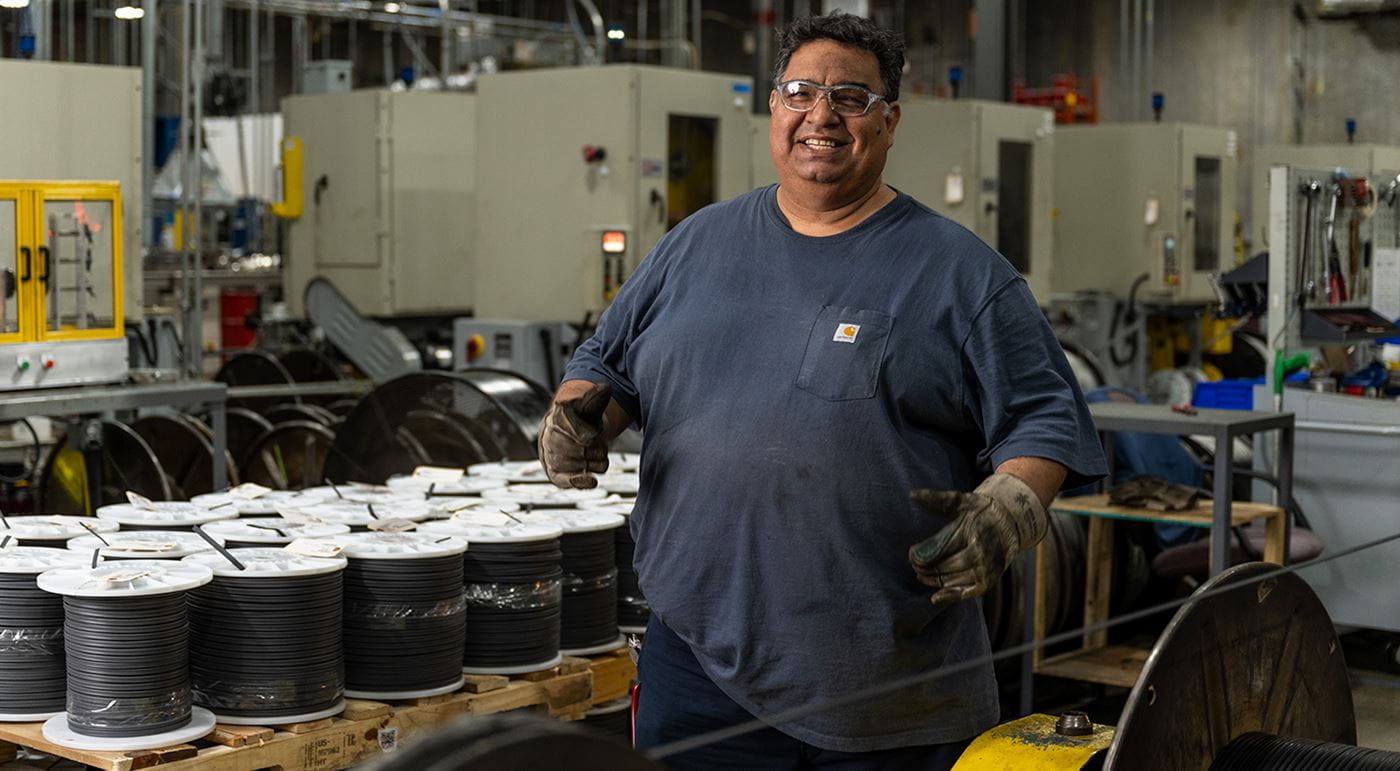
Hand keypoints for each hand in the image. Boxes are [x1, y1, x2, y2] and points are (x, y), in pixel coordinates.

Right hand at [538, 381, 611, 488]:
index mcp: (555, 420)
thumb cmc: (578, 419)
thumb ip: (595, 398)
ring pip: (580, 465)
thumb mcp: (586, 406)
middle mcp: (550, 441)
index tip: (591, 437)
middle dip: (594, 448)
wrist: (569, 436)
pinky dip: (581, 482)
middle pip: (578, 450)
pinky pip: (568, 482)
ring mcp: (553, 460)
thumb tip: (605, 387)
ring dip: (593, 461)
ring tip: (593, 453)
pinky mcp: (558, 476)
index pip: (570, 430)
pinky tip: (592, 480)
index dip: (585, 436)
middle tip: (596, 442)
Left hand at [908, 473, 1047, 605]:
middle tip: (914, 566)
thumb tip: (912, 495)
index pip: (941, 548)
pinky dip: (951, 596)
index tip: (912, 553)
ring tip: (921, 576)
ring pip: (955, 580)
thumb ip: (936, 499)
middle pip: (947, 566)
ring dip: (935, 581)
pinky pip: (968, 592)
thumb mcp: (960, 501)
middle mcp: (981, 551)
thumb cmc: (979, 511)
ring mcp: (986, 568)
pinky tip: (935, 597)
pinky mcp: (989, 580)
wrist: (1009, 523)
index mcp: (972, 531)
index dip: (922, 554)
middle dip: (927, 568)